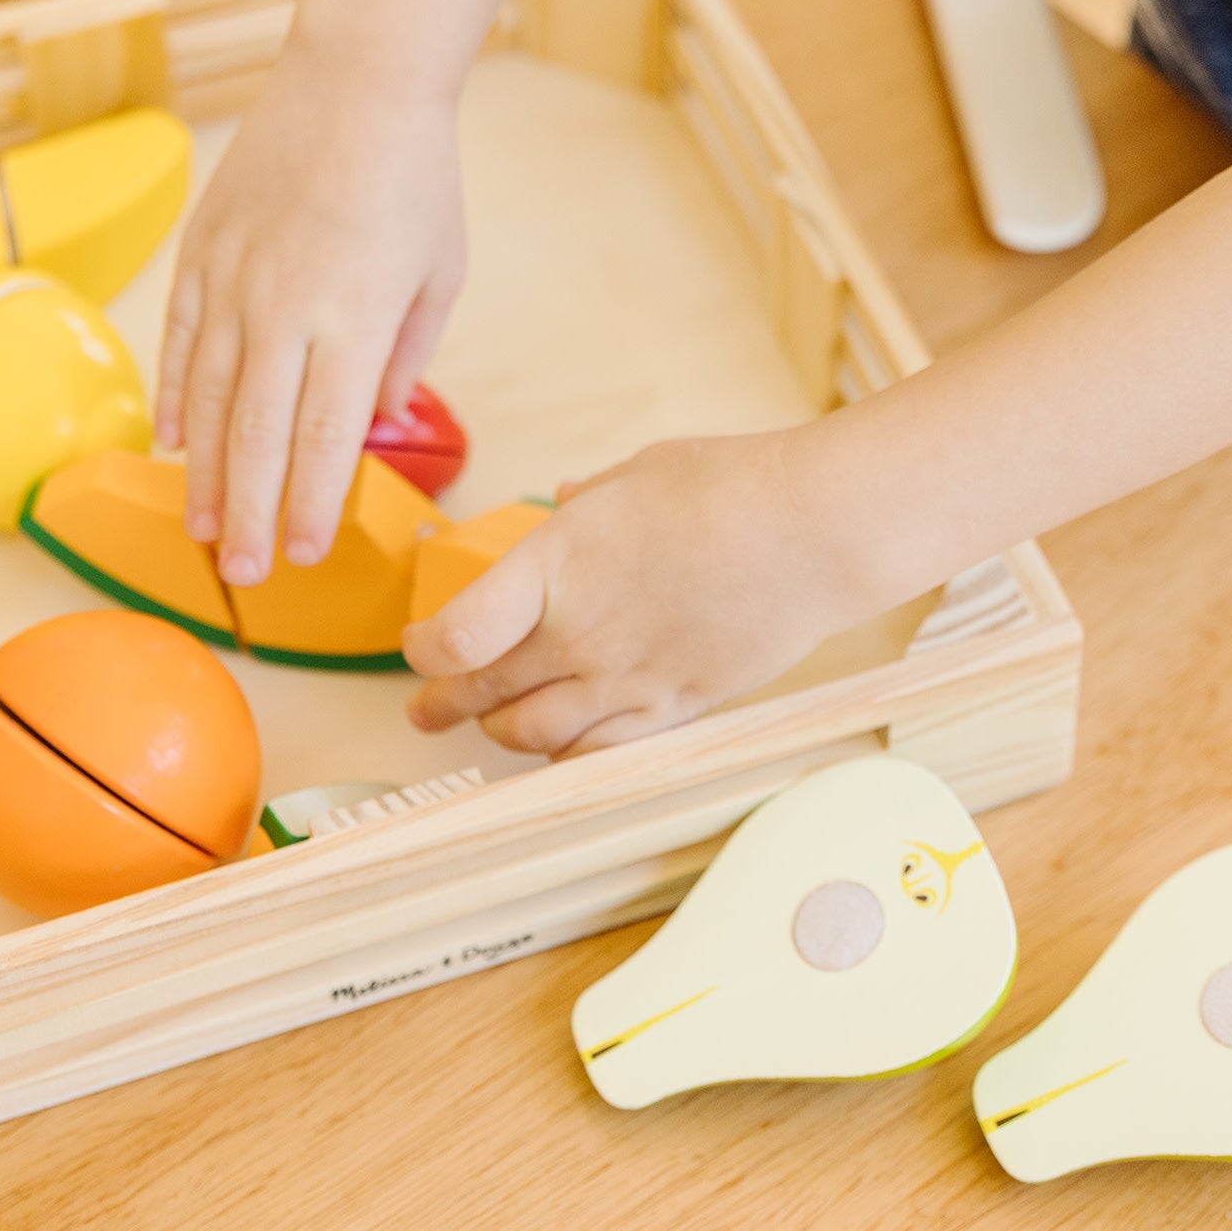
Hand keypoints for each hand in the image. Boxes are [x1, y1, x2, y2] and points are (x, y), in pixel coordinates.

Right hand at [157, 39, 465, 584]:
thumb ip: (409, 354)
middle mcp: (286, 307)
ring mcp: (235, 278)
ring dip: (204, 474)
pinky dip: (176, 396)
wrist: (355, 76)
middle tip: (244, 574)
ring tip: (202, 529)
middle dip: (251, 514)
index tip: (306, 553)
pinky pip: (180, 341)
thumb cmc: (415, 175)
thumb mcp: (441, 270)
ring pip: (209, 398)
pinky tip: (173, 442)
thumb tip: (378, 421)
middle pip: (259, 436)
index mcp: (357, 318)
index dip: (311, 504)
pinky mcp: (201, 250)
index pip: (326, 439)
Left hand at [403, 427, 872, 755]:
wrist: (814, 532)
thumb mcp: (635, 474)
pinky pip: (598, 753)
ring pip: (534, 734)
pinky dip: (564, 756)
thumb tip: (564, 501)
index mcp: (556, 562)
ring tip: (487, 726)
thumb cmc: (728, 486)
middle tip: (421, 709)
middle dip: (441, 704)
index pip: (457, 636)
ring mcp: (627, 678)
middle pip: (483, 691)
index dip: (422, 650)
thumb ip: (586, 503)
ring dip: (499, 732)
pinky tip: (555, 748)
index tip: (417, 645)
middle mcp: (579, 632)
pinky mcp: (673, 707)